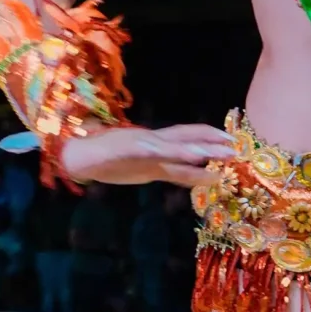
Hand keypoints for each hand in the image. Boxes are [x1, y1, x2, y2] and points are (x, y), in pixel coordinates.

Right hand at [58, 121, 234, 187]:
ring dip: (187, 149)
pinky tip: (161, 152)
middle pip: (184, 139)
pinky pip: (140, 151)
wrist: (77, 155)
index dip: (209, 139)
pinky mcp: (121, 150)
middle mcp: (152, 142)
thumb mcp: (144, 167)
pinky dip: (153, 151)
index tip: (231, 141)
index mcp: (157, 145)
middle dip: (208, 144)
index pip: (187, 138)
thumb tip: (191, 173)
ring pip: (167, 146)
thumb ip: (166, 168)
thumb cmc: (108, 159)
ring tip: (206, 153)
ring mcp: (137, 145)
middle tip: (233, 148)